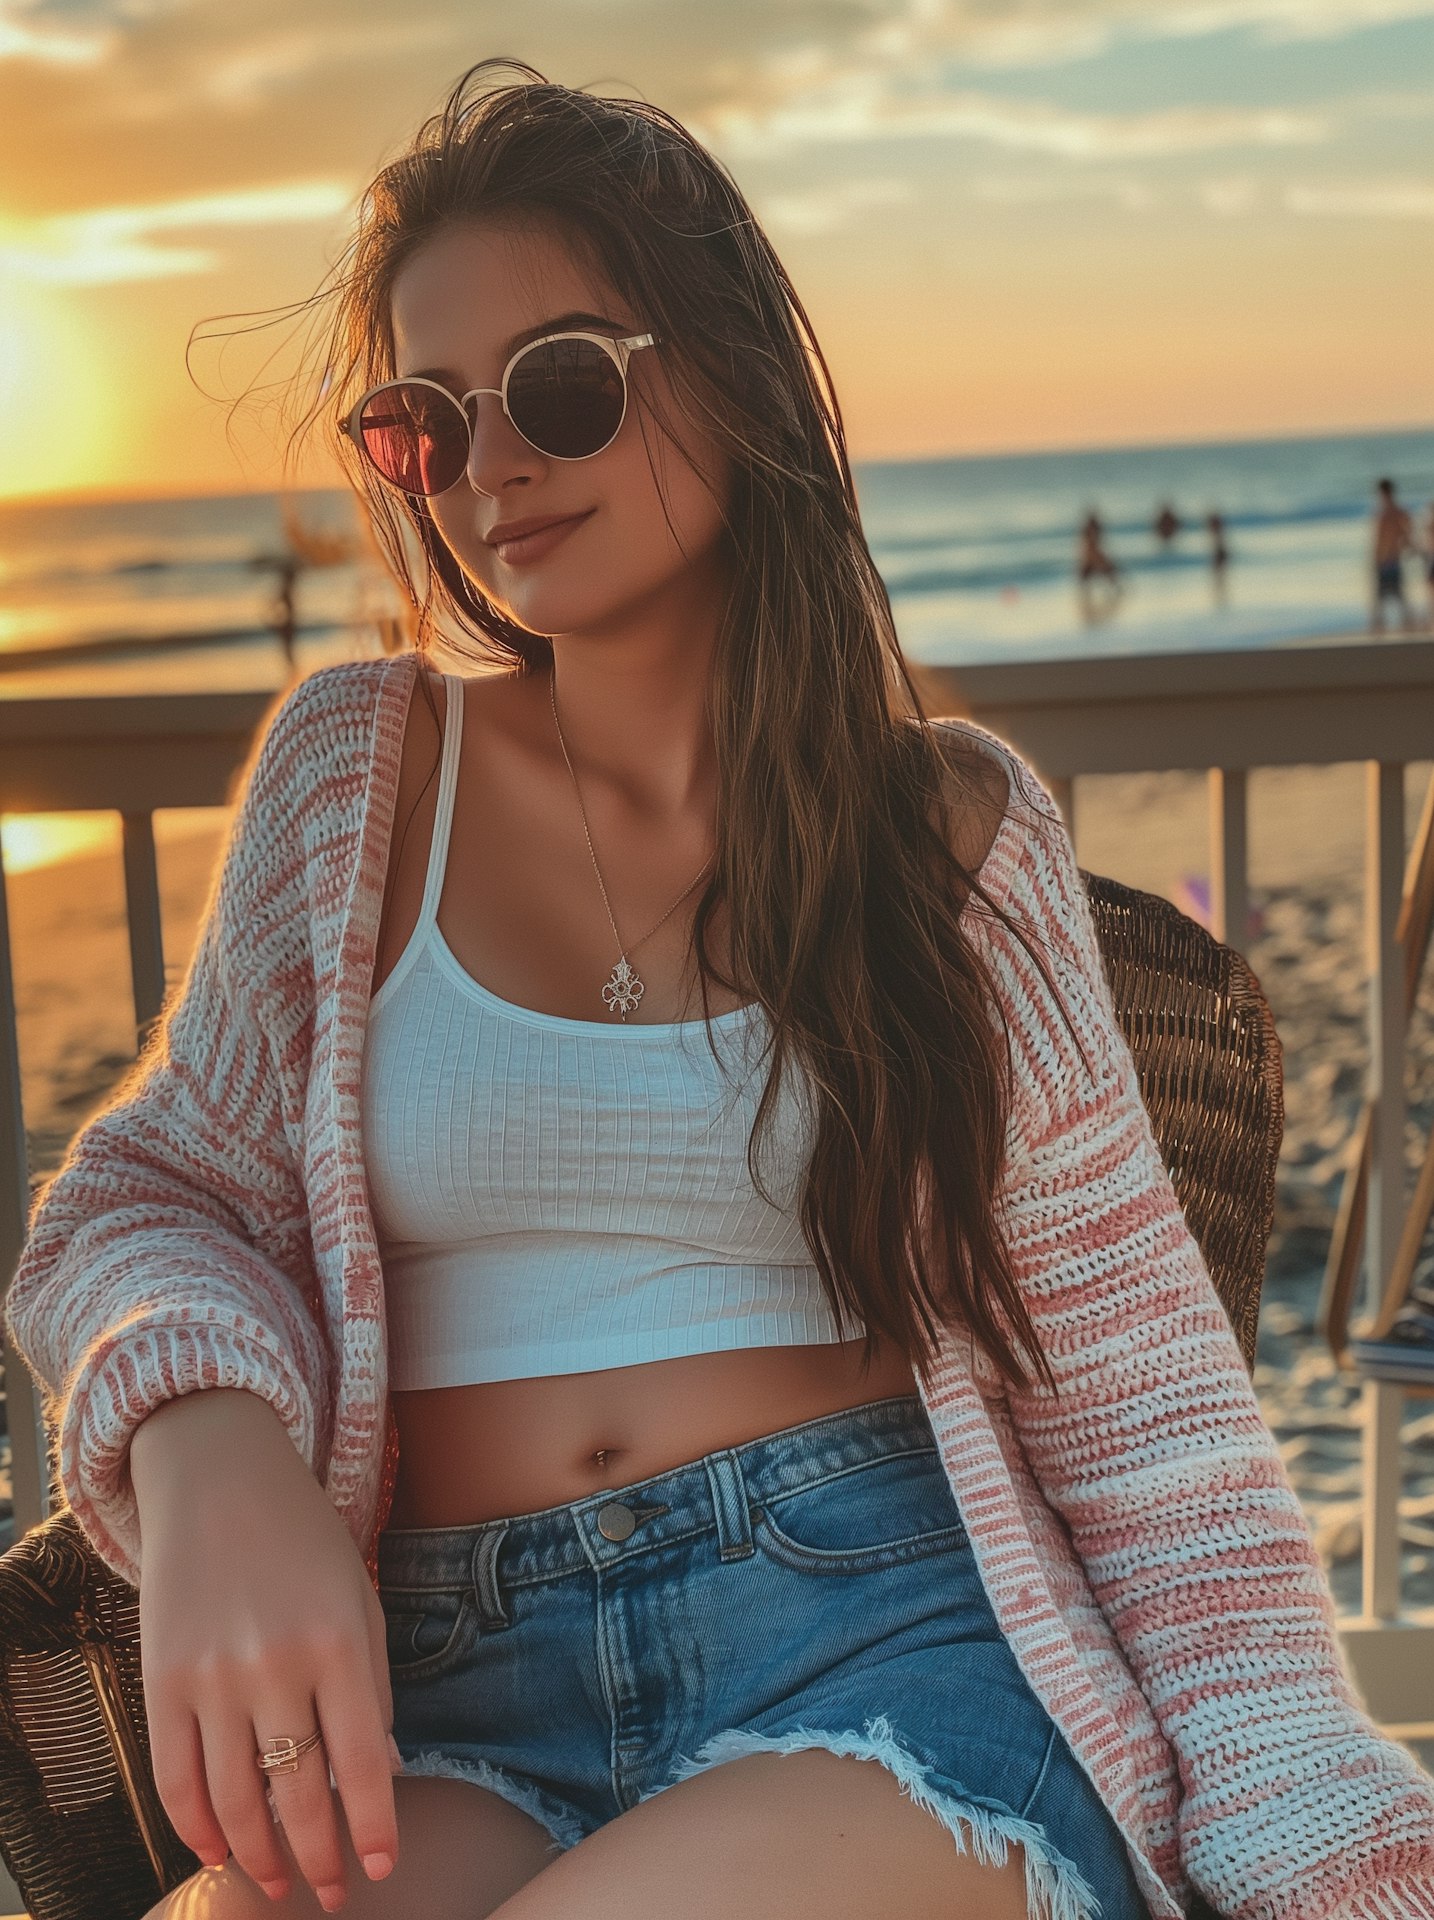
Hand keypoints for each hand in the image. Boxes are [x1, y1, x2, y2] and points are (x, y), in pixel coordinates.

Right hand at [131, 1390, 400, 1910]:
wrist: (220, 1478)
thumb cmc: (305, 1540)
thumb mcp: (360, 1598)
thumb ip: (374, 1685)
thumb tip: (384, 1773)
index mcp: (339, 1643)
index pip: (364, 1761)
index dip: (374, 1825)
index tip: (381, 1867)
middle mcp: (276, 1665)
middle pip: (298, 1792)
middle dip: (320, 1856)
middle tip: (332, 1892)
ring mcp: (212, 1677)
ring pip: (235, 1799)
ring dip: (260, 1853)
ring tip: (280, 1879)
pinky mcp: (161, 1680)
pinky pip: (174, 1777)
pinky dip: (195, 1826)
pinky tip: (218, 1849)